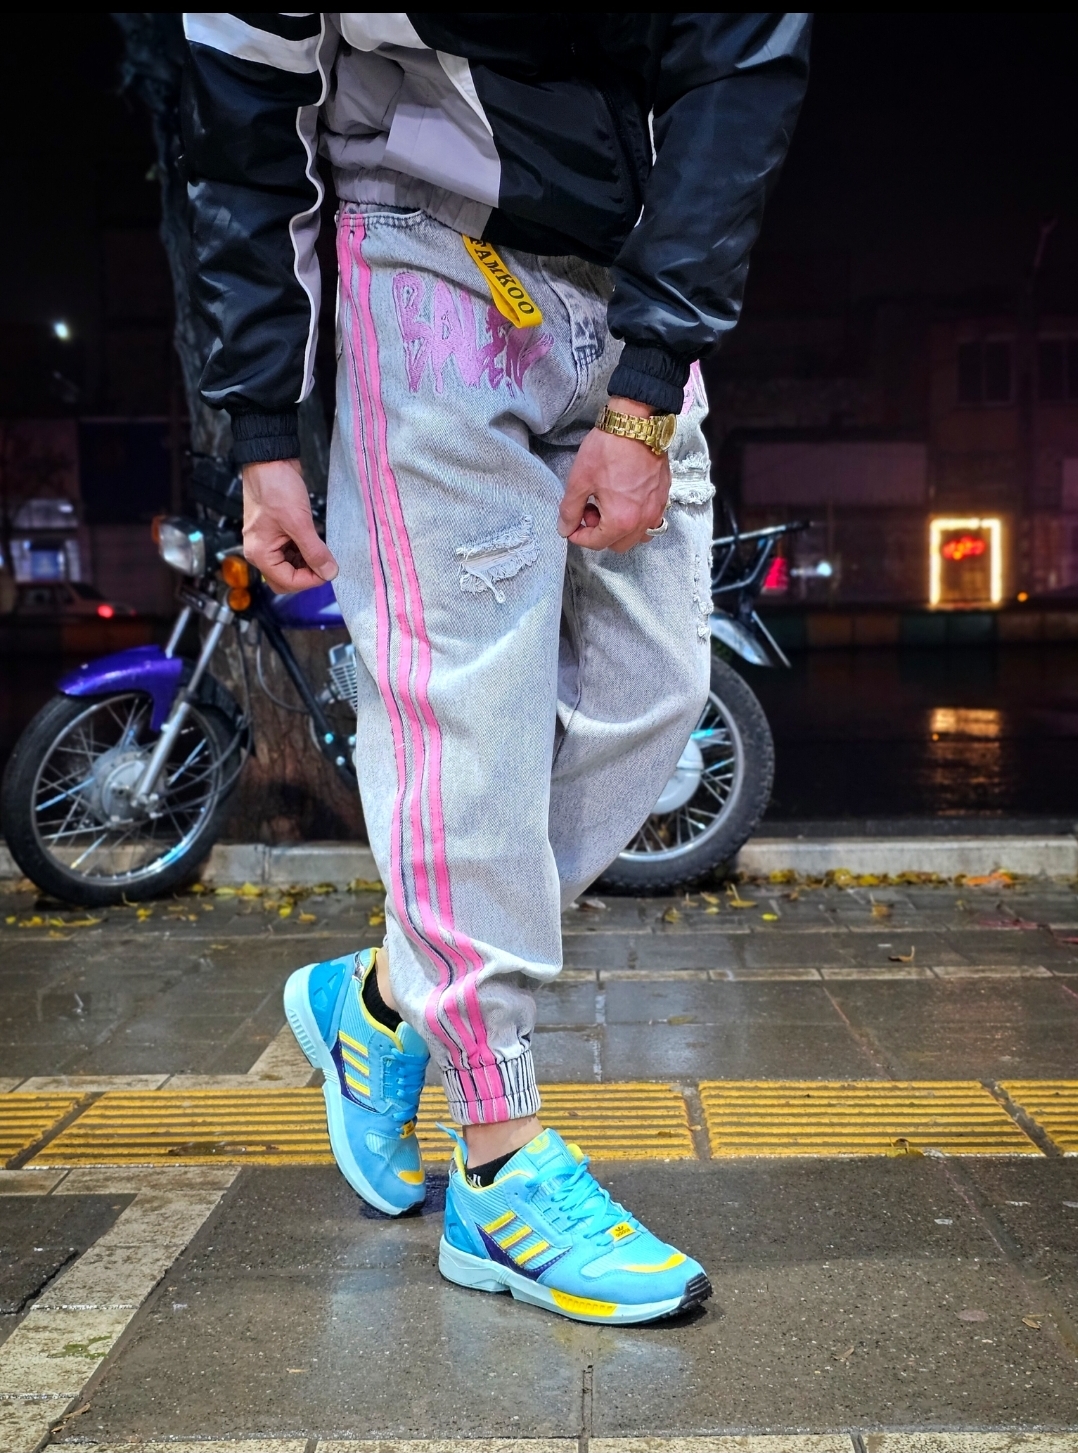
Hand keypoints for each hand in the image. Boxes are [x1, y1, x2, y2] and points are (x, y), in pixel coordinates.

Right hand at [241, 458, 337, 592]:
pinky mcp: (275, 534)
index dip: (310, 580)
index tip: (329, 571)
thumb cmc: (277, 488)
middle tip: (326, 564)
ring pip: (289, 567)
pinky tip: (315, 543)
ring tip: (322, 550)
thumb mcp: (299, 522)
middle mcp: (259, 552)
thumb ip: (314, 551)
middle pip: (285, 579)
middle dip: (307, 575)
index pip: (287, 582)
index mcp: (260, 554)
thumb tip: (329, 572)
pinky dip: (303, 553)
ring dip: (307, 563)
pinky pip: (290, 553)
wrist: (270, 461)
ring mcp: (267, 543)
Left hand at [557, 397, 670, 552]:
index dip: (579, 536)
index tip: (571, 526)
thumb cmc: (608, 449)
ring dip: (620, 528)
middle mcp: (643, 520)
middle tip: (589, 510)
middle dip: (600, 533)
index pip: (596, 543)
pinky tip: (624, 497)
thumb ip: (570, 510)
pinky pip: (650, 519)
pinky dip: (635, 517)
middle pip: (618, 544)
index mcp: (621, 520)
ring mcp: (657, 508)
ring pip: (637, 535)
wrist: (636, 423)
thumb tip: (565, 528)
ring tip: (608, 504)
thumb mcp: (580, 480)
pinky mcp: (663, 495)